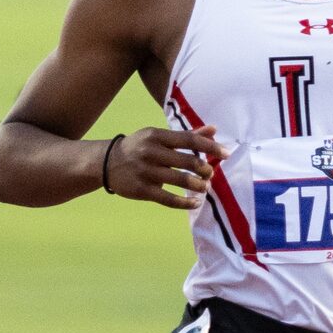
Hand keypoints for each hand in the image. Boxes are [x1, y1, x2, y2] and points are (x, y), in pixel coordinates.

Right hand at [105, 124, 223, 210]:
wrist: (106, 162)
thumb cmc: (139, 147)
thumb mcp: (159, 136)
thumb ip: (187, 135)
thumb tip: (215, 130)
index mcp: (157, 136)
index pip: (190, 139)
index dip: (210, 147)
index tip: (226, 154)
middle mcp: (151, 152)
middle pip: (188, 161)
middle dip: (205, 169)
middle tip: (211, 174)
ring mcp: (146, 171)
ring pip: (180, 180)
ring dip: (198, 186)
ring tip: (204, 187)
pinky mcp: (142, 190)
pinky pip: (169, 199)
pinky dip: (185, 203)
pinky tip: (195, 203)